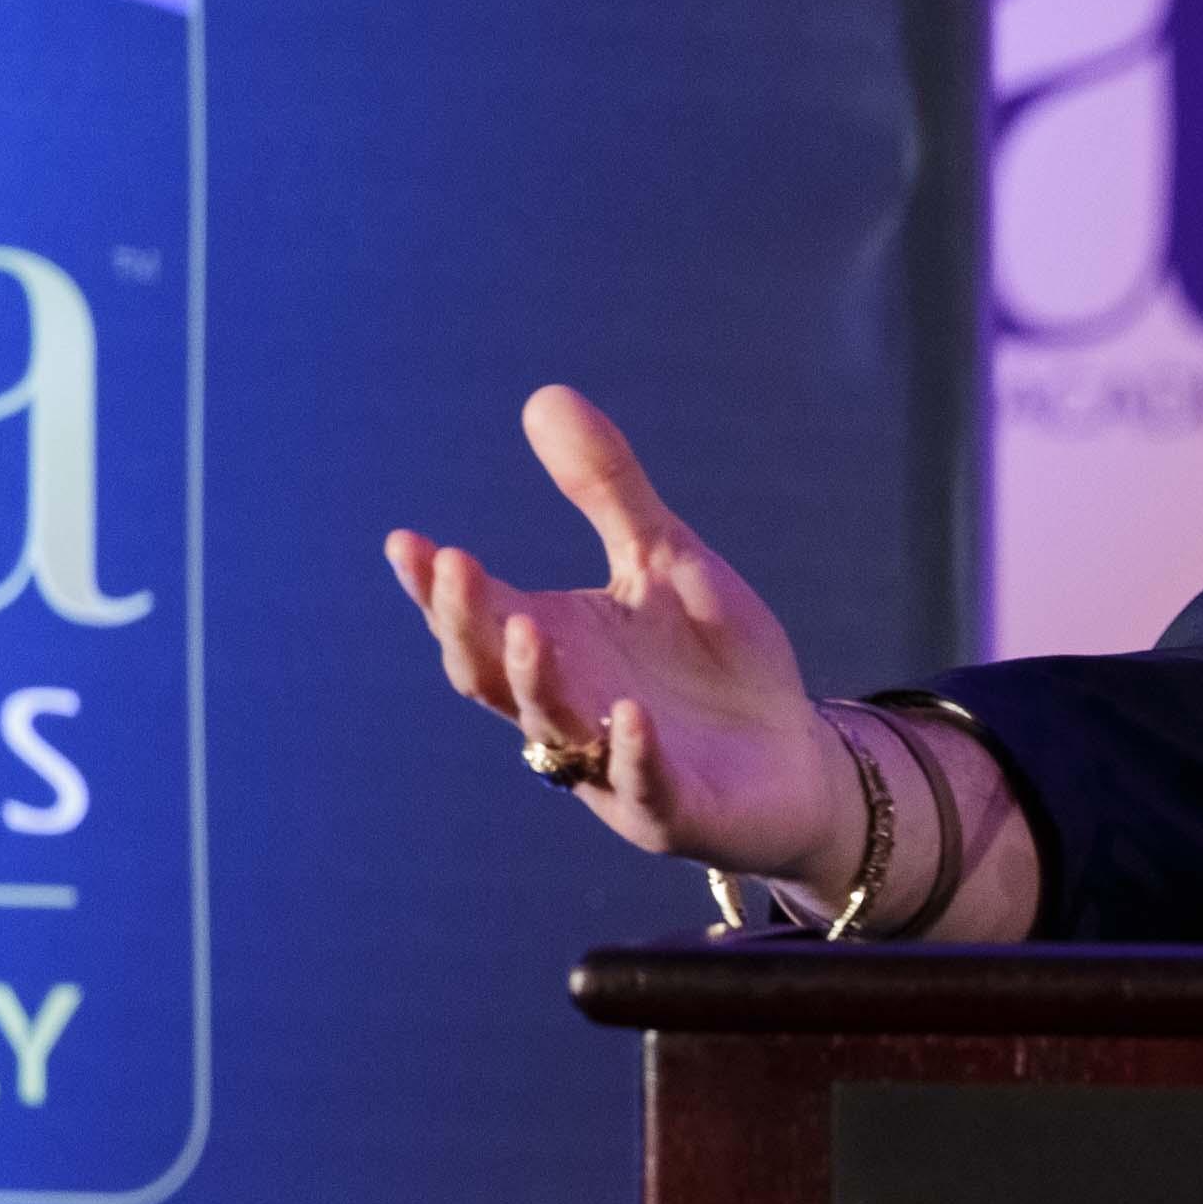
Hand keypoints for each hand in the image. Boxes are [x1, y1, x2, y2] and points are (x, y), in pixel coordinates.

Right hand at [383, 386, 849, 881]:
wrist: (795, 755)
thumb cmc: (717, 662)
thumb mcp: (663, 560)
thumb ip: (608, 490)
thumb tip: (544, 395)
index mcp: (555, 648)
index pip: (476, 618)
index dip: (436, 587)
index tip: (407, 541)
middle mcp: (565, 708)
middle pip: (489, 674)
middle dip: (466, 625)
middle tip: (453, 568)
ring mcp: (611, 764)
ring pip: (553, 727)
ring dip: (537, 681)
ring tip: (531, 628)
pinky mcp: (672, 808)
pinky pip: (643, 786)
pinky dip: (632, 751)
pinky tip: (631, 715)